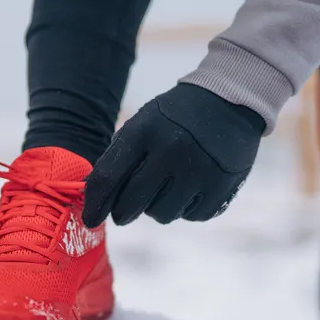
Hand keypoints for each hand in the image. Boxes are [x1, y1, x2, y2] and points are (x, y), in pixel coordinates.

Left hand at [82, 83, 264, 227]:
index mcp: (144, 132)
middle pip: (132, 204)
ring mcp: (199, 171)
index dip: (95, 204)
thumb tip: (95, 198)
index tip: (89, 219)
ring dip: (157, 208)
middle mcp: (171, 151)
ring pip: (162, 215)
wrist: (229, 101)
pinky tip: (190, 188)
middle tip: (124, 212)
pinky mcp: (222, 186)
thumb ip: (118, 158)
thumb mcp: (141, 124)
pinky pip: (192, 216)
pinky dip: (186, 208)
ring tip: (166, 187)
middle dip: (122, 213)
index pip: (108, 178)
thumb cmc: (174, 119)